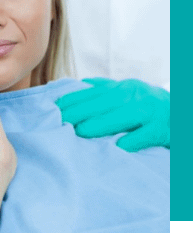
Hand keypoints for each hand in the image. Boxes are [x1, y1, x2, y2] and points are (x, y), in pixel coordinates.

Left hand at [55, 78, 169, 151]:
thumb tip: (82, 84)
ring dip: (101, 123)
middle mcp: (137, 95)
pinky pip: (148, 135)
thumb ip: (108, 89)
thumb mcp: (132, 92)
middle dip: (80, 111)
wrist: (186, 113)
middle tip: (59, 120)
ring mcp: (152, 110)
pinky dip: (133, 140)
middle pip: (105, 102)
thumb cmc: (152, 106)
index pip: (94, 92)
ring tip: (80, 132)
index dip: (73, 99)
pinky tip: (118, 148)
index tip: (53, 108)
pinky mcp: (165, 128)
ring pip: (124, 115)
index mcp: (125, 87)